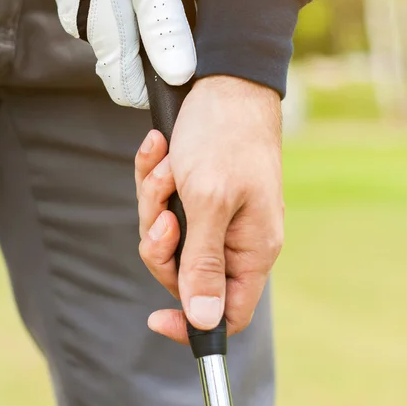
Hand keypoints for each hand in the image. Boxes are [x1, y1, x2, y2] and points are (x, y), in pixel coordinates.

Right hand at [0, 0, 195, 107]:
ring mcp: (80, 9)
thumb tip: (178, 75)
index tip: (181, 63)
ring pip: (126, 28)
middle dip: (162, 36)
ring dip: (151, 8)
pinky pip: (114, 5)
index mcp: (108, 32)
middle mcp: (89, 28)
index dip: (157, 88)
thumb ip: (164, 27)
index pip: (128, 91)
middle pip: (133, 58)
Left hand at [135, 76, 283, 341]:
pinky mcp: (198, 190)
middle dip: (161, 239)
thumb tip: (206, 320)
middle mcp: (236, 236)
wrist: (225, 83)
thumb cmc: (224, 138)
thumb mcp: (209, 202)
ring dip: (156, 199)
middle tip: (165, 207)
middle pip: (184, 272)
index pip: (228, 312)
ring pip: (168, 235)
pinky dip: (155, 178)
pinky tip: (160, 148)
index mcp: (252, 247)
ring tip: (166, 163)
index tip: (154, 318)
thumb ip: (204, 263)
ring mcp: (217, 212)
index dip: (192, 322)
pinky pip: (164, 202)